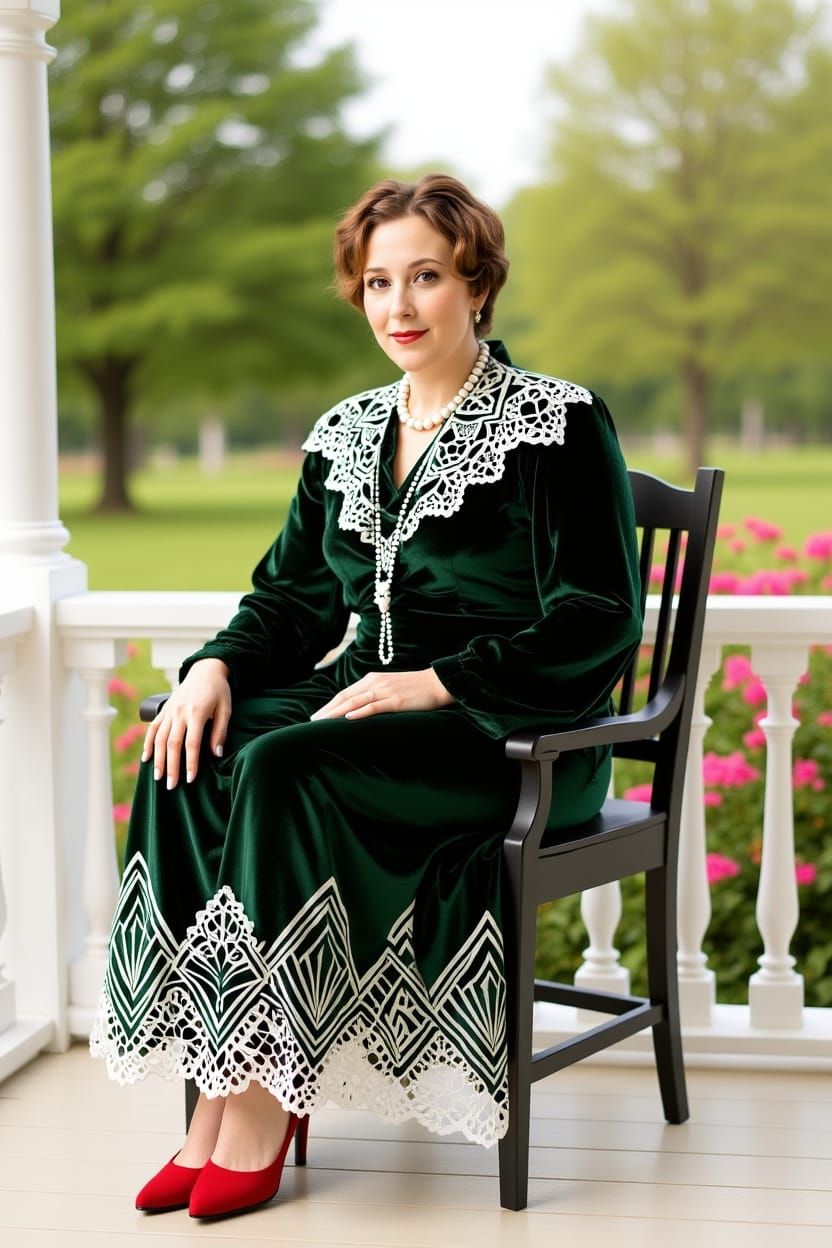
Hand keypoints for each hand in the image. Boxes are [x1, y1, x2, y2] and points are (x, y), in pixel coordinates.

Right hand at [141, 658, 231, 789]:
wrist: (204, 670)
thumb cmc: (219, 691)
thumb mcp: (226, 709)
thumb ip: (220, 732)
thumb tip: (215, 754)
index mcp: (197, 713)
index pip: (192, 744)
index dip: (190, 763)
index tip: (190, 779)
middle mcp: (180, 712)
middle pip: (172, 744)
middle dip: (171, 767)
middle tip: (171, 786)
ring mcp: (169, 711)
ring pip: (159, 738)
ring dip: (157, 759)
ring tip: (157, 777)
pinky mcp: (163, 709)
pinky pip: (153, 728)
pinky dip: (147, 744)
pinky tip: (145, 758)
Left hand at [309, 668, 453, 721]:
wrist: (438, 683)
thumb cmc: (415, 688)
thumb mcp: (390, 687)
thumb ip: (374, 694)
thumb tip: (358, 707)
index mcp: (372, 679)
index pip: (345, 693)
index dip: (329, 704)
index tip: (317, 716)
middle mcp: (375, 682)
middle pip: (346, 697)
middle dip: (327, 710)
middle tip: (312, 722)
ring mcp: (385, 691)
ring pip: (355, 702)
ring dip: (337, 712)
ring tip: (323, 722)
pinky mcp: (396, 700)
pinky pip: (374, 706)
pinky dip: (360, 712)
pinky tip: (348, 718)